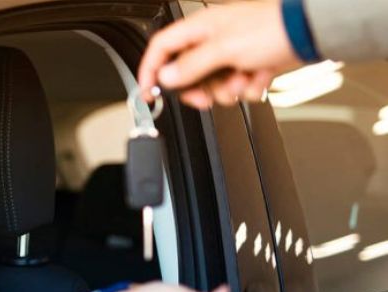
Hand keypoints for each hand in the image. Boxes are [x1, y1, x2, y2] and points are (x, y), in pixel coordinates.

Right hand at [137, 1, 303, 107]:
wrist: (309, 33)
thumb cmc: (271, 29)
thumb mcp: (224, 49)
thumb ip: (191, 65)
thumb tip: (167, 77)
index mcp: (199, 29)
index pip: (161, 48)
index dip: (150, 70)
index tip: (148, 91)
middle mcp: (212, 40)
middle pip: (186, 73)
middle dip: (198, 89)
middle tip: (206, 96)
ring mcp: (231, 53)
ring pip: (212, 83)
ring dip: (228, 89)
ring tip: (244, 80)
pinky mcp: (248, 65)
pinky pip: (236, 86)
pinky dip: (248, 86)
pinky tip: (259, 76)